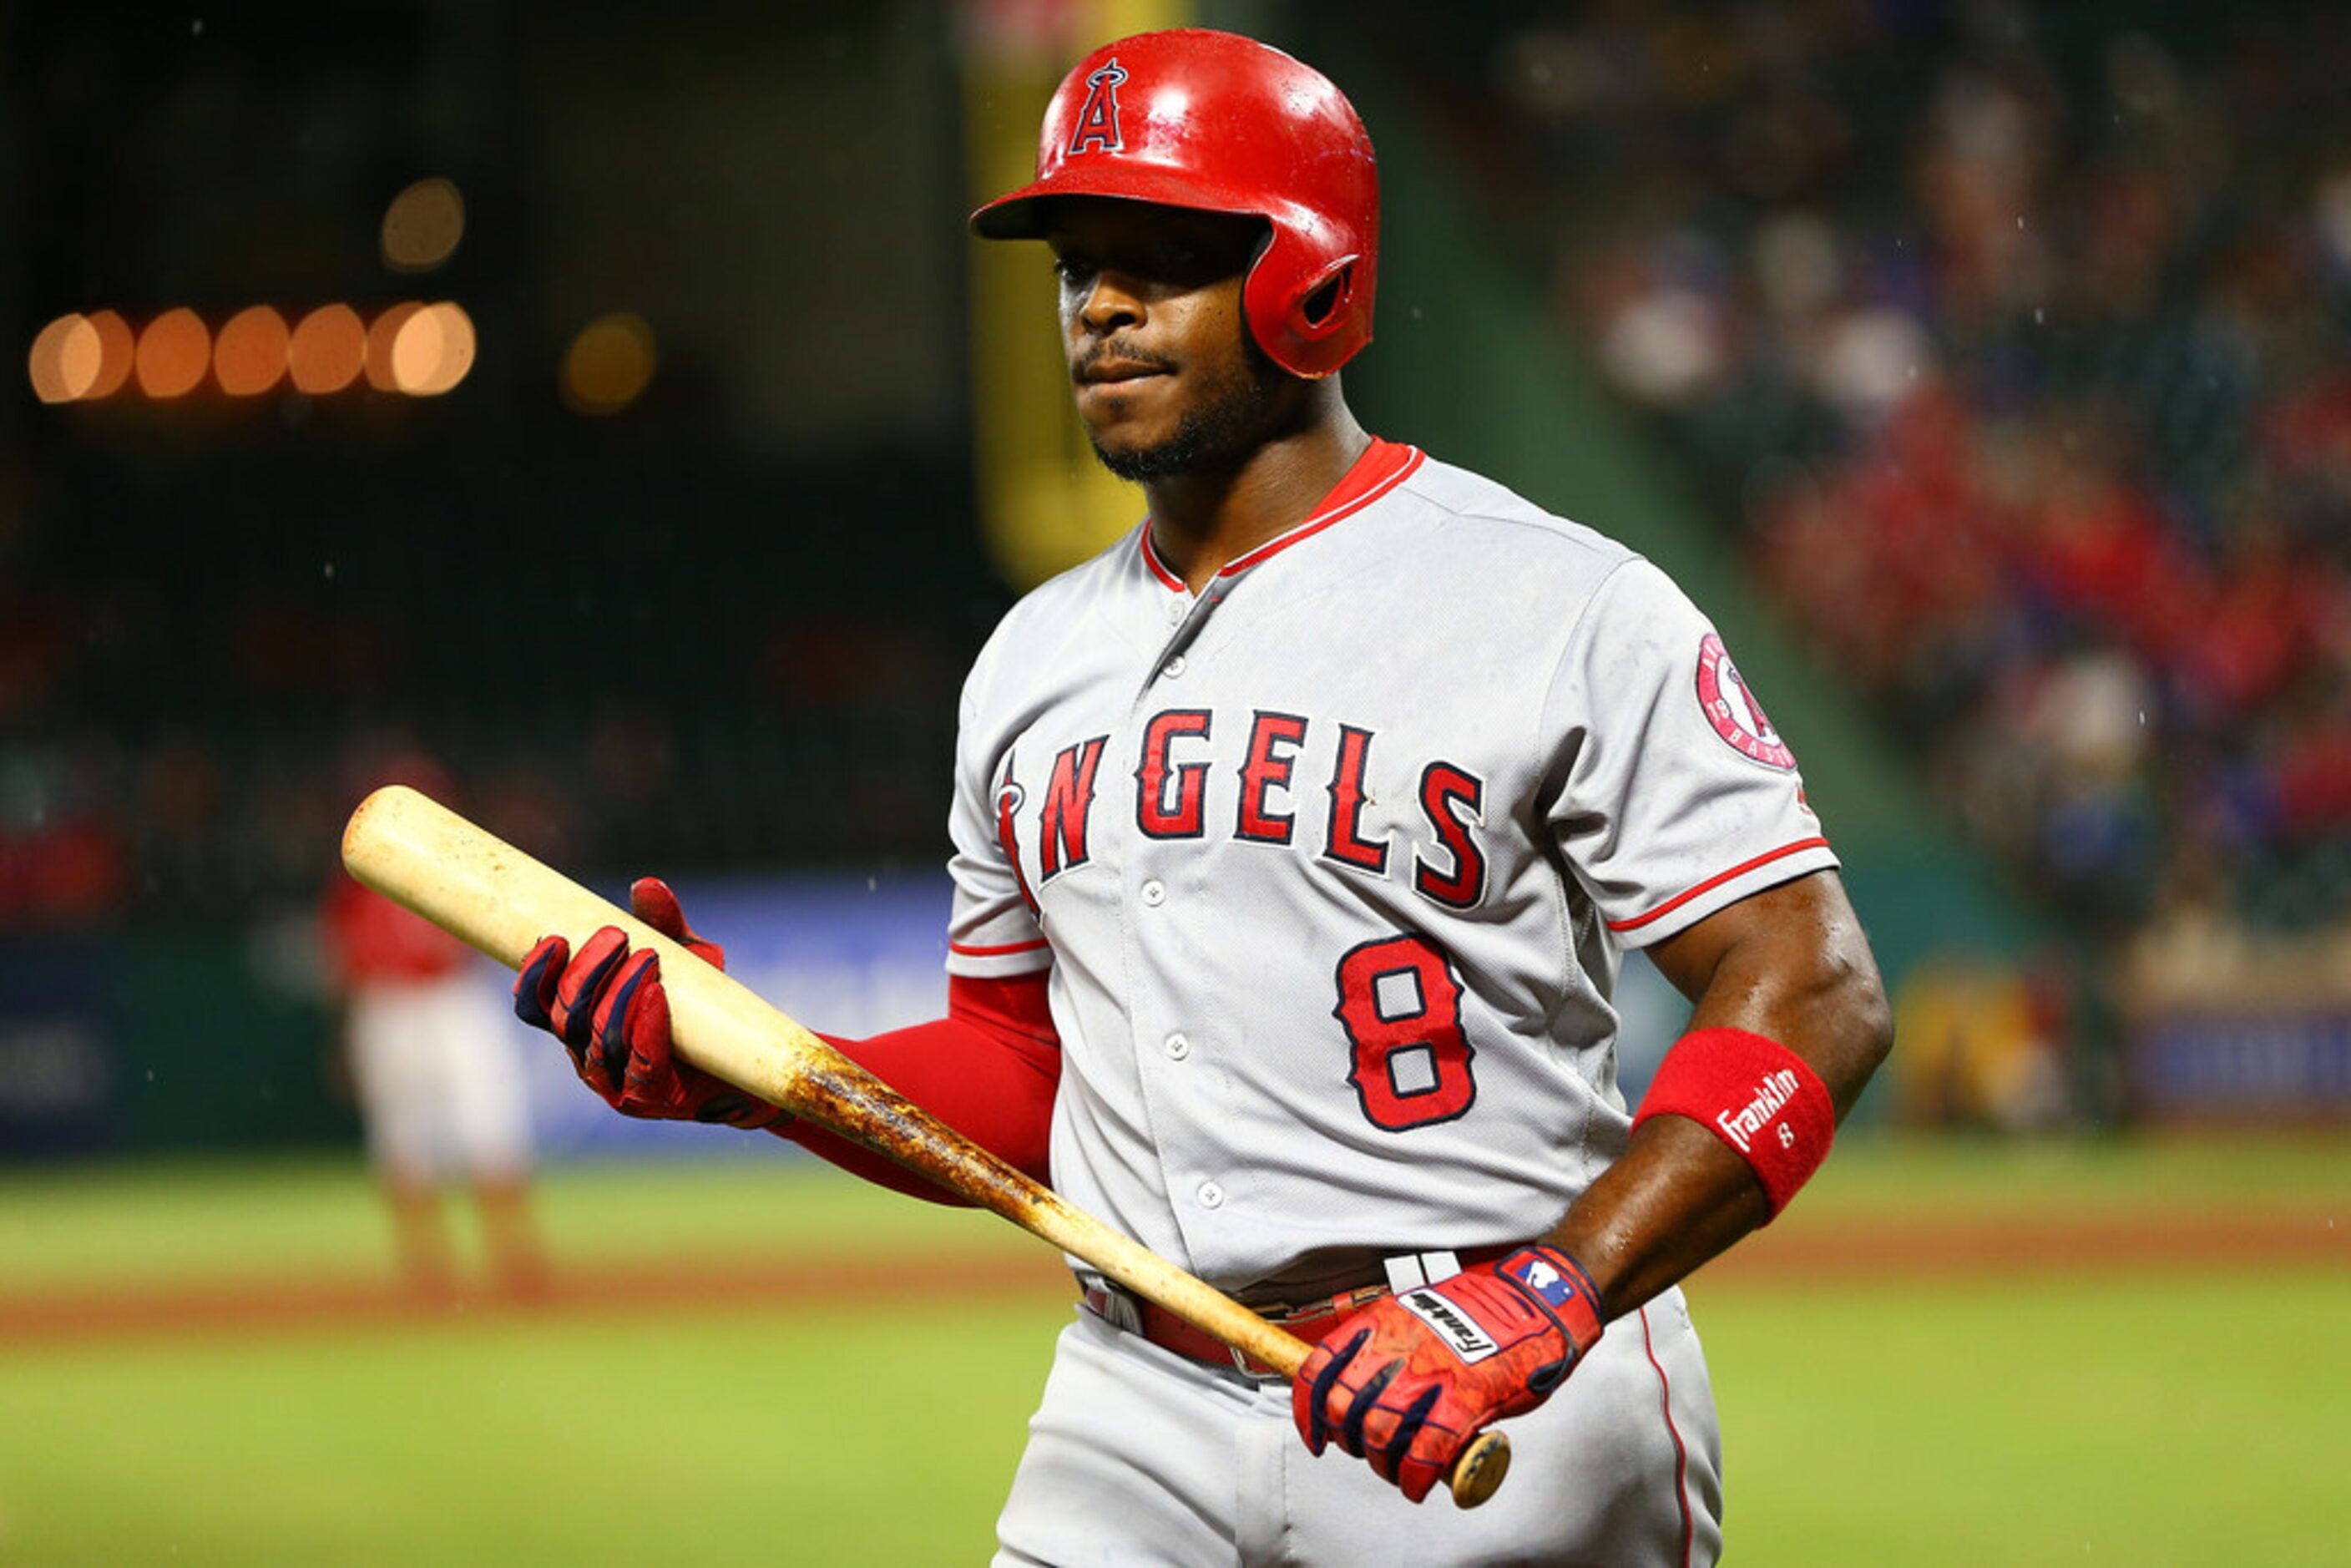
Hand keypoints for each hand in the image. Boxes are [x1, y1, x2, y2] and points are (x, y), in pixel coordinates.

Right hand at [512, 878, 784, 1129]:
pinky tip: (658, 995)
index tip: (554, 938)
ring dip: (620, 994)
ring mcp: (616, 1082)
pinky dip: (646, 1027)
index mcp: (578, 1023)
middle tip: (617, 936)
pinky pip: (642, 1064)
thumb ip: (662, 923)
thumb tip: (646, 885)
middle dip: (587, 973)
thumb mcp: (683, 954)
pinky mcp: (651, 1097)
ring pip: (601, 1040)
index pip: (534, 1007)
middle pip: (568, 1018)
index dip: (534, 976)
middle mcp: (587, 1055)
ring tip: (649, 958)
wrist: (745, 1056)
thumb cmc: (701, 1003)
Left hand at [1292, 1246, 1604, 1502]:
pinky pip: (1425, 1452)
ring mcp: (1431, 1372)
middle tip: (1365, 1451)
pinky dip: (1414, 1478)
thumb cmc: (1486, 1310)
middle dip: (1347, 1440)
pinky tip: (1417, 1486)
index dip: (1308, 1412)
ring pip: (1379, 1433)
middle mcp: (1399, 1344)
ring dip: (1381, 1463)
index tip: (1315, 1436)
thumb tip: (1367, 1385)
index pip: (1321, 1368)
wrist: (1540, 1302)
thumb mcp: (1421, 1310)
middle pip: (1344, 1407)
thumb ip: (1391, 1343)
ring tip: (1395, 1470)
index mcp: (1384, 1319)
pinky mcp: (1466, 1399)